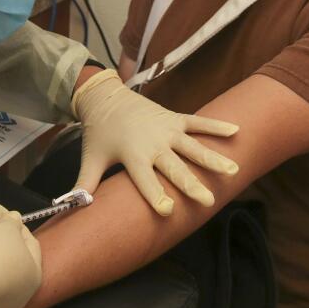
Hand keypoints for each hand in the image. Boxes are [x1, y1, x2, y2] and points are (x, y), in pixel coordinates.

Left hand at [71, 70, 239, 215]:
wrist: (106, 98)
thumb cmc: (100, 133)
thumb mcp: (91, 158)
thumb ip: (84, 183)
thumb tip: (72, 206)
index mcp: (133, 155)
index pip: (144, 180)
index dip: (154, 194)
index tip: (166, 210)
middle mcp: (152, 143)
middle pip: (174, 167)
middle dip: (190, 184)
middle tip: (206, 201)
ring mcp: (166, 129)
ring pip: (193, 146)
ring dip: (212, 158)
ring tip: (232, 171)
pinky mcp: (174, 118)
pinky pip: (198, 122)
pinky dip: (216, 126)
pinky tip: (237, 131)